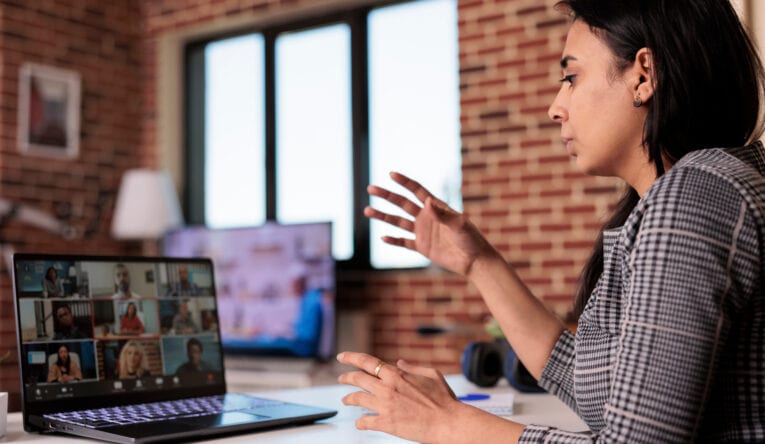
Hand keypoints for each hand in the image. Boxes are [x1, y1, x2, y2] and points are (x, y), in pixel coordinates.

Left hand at [337, 351, 460, 442]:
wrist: (448, 422)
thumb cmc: (444, 401)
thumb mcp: (431, 375)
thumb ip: (413, 368)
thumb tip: (399, 363)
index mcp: (397, 375)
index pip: (367, 361)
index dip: (351, 357)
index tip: (342, 356)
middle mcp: (387, 388)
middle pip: (357, 378)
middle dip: (346, 377)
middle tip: (341, 378)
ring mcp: (385, 406)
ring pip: (357, 398)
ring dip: (348, 398)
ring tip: (345, 400)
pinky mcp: (386, 423)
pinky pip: (365, 422)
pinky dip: (360, 422)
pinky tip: (359, 423)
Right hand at [365, 172, 499, 275]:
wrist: (475, 261)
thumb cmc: (471, 240)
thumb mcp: (459, 225)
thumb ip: (442, 214)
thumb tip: (427, 201)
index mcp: (436, 207)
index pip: (417, 191)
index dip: (404, 182)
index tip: (391, 174)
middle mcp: (427, 217)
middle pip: (402, 204)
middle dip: (387, 196)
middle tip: (371, 189)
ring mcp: (423, 232)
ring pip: (398, 222)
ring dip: (383, 216)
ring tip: (367, 210)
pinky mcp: (422, 247)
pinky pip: (404, 242)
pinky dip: (393, 240)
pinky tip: (382, 237)